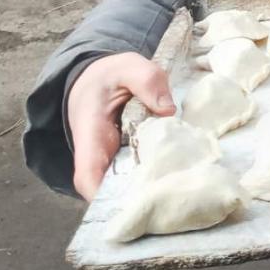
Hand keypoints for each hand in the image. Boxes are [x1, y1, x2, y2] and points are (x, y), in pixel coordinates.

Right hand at [67, 52, 174, 199]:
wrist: (97, 79)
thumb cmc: (109, 76)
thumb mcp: (127, 66)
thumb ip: (146, 80)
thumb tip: (167, 110)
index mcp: (90, 134)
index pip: (87, 175)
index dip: (103, 195)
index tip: (131, 202)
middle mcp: (99, 156)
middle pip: (109, 191)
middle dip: (136, 200)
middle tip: (170, 197)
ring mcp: (114, 161)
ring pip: (127, 187)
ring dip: (150, 191)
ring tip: (181, 189)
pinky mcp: (130, 160)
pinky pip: (140, 175)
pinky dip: (158, 177)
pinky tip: (182, 174)